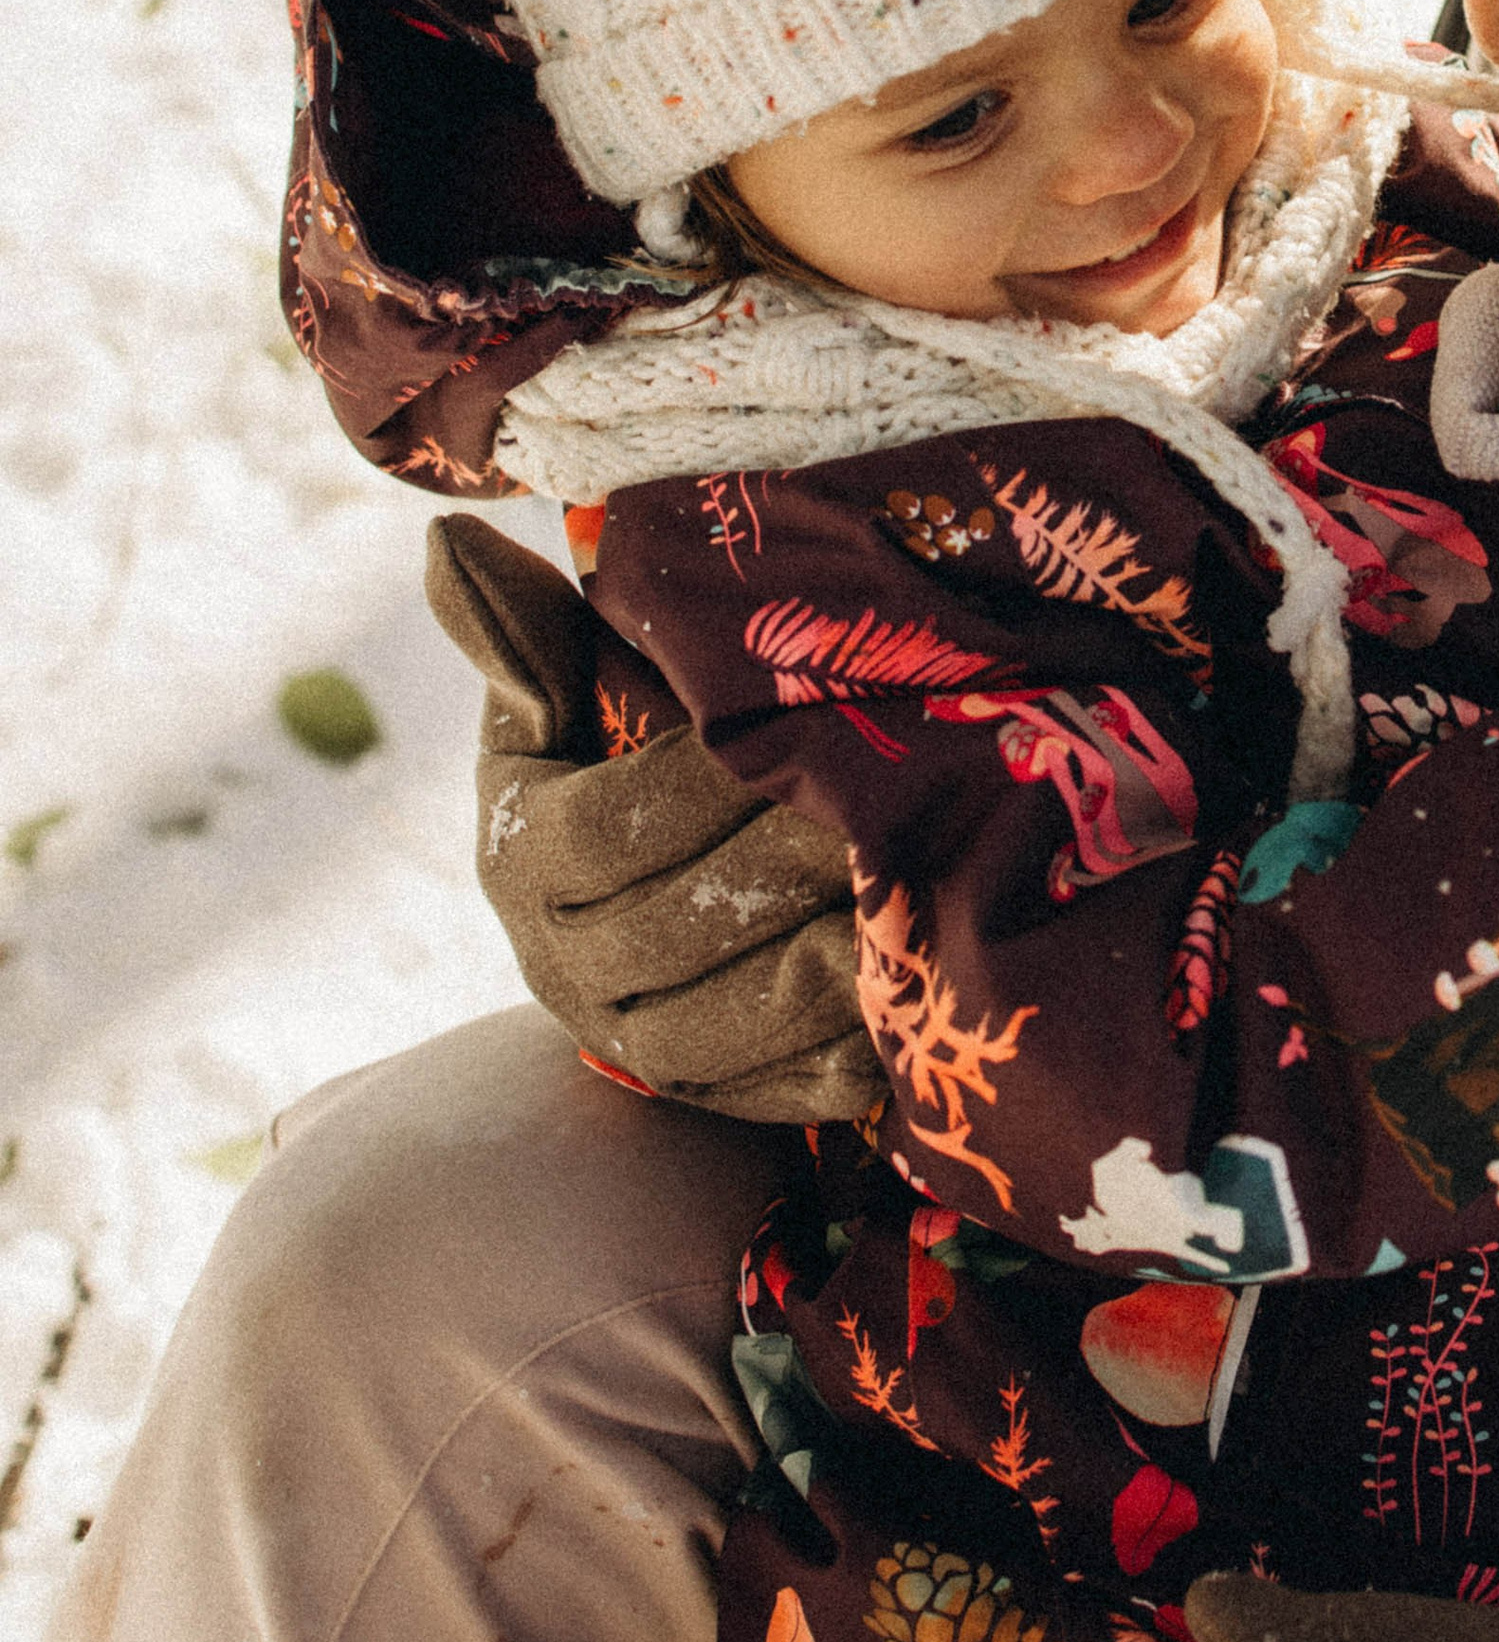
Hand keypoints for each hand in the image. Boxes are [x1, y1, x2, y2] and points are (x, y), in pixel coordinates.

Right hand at [425, 514, 885, 1123]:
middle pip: (679, 926)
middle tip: (885, 802)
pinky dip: (844, 1057)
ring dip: (823, 965)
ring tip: (908, 895)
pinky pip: (783, 1094)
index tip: (788, 732)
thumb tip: (446, 538)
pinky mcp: (720, 1103)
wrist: (651, 908)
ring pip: (731, 1026)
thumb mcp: (561, 696)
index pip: (607, 831)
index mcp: (523, 858)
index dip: (700, 784)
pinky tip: (910, 1004)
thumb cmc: (612, 759)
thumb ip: (525, 630)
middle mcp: (566, 967)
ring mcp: (643, 1048)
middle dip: (783, 859)